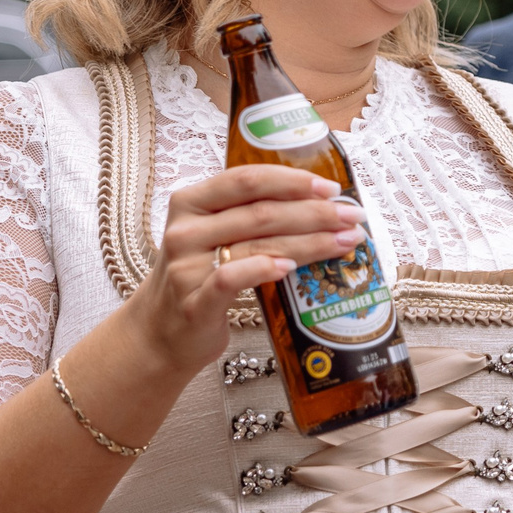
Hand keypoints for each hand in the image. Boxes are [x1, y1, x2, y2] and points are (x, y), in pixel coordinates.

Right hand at [124, 166, 363, 375]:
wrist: (159, 333)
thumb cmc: (198, 277)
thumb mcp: (214, 236)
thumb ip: (251, 216)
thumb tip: (321, 204)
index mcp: (191, 202)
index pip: (247, 179)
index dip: (293, 180)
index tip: (332, 188)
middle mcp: (185, 230)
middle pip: (262, 212)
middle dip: (316, 213)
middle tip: (353, 217)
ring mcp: (186, 267)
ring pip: (258, 243)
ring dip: (310, 242)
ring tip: (345, 242)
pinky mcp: (194, 303)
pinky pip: (232, 279)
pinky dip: (264, 268)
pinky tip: (290, 266)